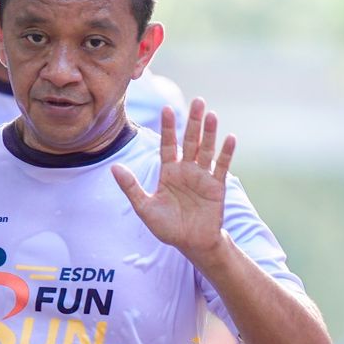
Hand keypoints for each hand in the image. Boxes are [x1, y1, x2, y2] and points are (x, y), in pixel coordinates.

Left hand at [112, 99, 235, 261]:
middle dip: (193, 121)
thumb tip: (113, 167)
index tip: (166, 108)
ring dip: (210, 132)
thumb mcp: (145, 207)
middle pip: (190, 141)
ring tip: (212, 114)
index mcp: (169, 172)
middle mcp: (186, 170)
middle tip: (198, 100)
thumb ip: (131, 187)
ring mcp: (203, 177)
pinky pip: (221, 167)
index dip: (168, 127)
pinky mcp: (216, 187)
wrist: (191, 244)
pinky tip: (230, 138)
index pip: (168, 144)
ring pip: (206, 150)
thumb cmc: (167, 227)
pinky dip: (225, 153)